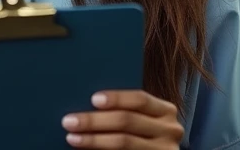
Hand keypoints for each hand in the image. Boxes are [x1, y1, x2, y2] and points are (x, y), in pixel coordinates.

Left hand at [62, 90, 183, 148]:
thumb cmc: (144, 135)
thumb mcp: (143, 119)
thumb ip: (125, 111)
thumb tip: (90, 104)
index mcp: (166, 111)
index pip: (140, 99)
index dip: (116, 98)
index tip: (93, 100)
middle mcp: (170, 130)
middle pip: (127, 120)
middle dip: (95, 121)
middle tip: (70, 121)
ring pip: (124, 141)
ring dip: (94, 140)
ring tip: (73, 138)